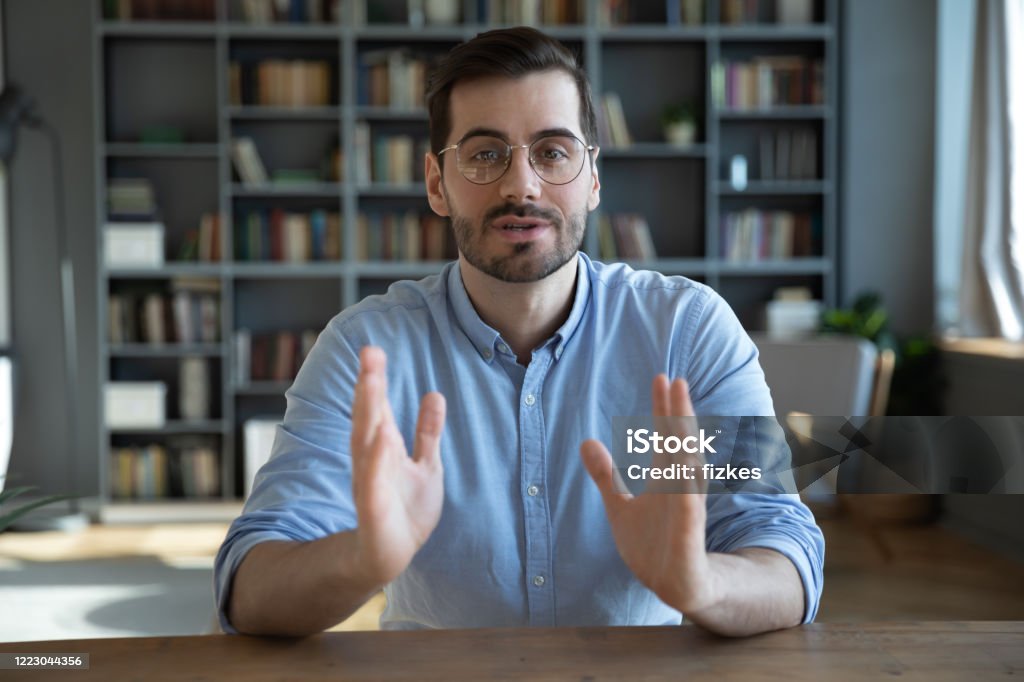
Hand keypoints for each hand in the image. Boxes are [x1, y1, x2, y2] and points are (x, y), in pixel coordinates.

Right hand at [350, 346, 446, 586]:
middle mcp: (372, 460)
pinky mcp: (373, 509)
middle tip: (369, 353)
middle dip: (369, 385)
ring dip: (368, 412)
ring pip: (366, 442)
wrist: (392, 555)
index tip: (373, 349)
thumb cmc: (406, 510)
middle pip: (369, 416)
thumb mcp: (426, 465)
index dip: (375, 379)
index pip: (378, 407)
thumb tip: (434, 394)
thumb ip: (428, 432)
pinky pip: (373, 482)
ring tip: (371, 382)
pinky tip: (381, 437)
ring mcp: (370, 483)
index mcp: (383, 448)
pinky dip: (376, 460)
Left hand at [580, 375, 717, 613]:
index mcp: (667, 478)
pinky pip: (690, 511)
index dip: (665, 407)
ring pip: (689, 472)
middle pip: (681, 444)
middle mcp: (681, 488)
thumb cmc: (653, 544)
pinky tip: (687, 469)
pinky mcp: (690, 536)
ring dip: (687, 445)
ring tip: (682, 415)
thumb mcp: (620, 505)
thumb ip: (606, 474)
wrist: (675, 585)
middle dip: (678, 414)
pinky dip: (688, 492)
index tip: (662, 377)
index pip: (667, 435)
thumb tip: (586, 441)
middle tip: (675, 381)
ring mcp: (688, 510)